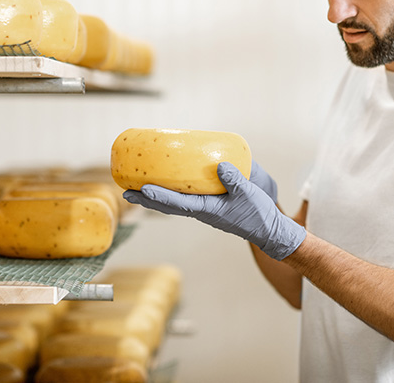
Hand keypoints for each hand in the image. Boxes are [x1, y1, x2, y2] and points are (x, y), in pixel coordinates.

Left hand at [123, 162, 305, 260]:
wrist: (268, 229)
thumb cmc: (258, 214)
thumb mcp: (248, 193)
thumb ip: (234, 179)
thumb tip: (220, 165)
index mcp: (207, 210)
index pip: (177, 203)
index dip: (158, 196)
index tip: (141, 189)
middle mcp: (200, 211)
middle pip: (167, 205)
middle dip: (146, 198)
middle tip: (125, 192)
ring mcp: (203, 209)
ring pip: (173, 203)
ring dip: (154, 197)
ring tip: (137, 189)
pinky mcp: (209, 206)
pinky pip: (184, 199)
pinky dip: (170, 194)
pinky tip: (166, 185)